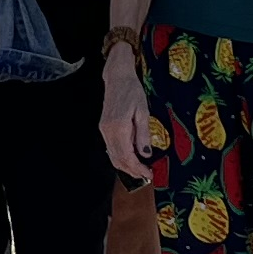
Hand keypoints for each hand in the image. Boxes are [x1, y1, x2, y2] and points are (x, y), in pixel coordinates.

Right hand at [96, 45, 152, 177]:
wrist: (117, 77)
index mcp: (119, 127)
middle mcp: (108, 131)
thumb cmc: (132, 91)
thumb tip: (146, 154)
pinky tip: (131, 159)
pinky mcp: (104, 128)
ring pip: (113, 156)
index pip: (127, 156)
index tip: (149, 174)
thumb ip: (143, 134)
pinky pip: (111, 148)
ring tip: (140, 170)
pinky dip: (120, 158)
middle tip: (146, 176)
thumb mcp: (143, 112)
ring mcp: (104, 130)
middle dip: (132, 171)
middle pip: (118, 159)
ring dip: (126, 167)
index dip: (138, 168)